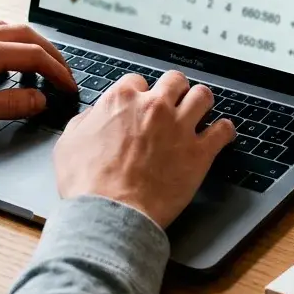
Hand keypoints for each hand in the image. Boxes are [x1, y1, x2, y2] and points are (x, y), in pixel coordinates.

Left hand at [0, 22, 75, 139]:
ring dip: (32, 46)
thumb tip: (40, 100)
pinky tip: (6, 65)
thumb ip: (8, 105)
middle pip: (27, 35)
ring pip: (9, 29)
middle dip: (52, 55)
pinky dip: (11, 44)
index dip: (58, 72)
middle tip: (64, 76)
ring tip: (42, 70)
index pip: (34, 55)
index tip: (70, 89)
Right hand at [53, 71, 237, 226]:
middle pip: (175, 81)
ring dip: (201, 102)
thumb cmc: (87, 183)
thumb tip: (94, 115)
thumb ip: (85, 121)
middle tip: (174, 102)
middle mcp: (154, 107)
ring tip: (201, 111)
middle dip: (175, 90)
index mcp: (122, 100)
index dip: (140, 94)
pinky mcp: (199, 152)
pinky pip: (223, 130)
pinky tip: (221, 134)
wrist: (109, 213)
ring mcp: (179, 127)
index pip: (138, 81)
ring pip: (203, 96)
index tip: (142, 104)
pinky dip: (224, 130)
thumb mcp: (69, 143)